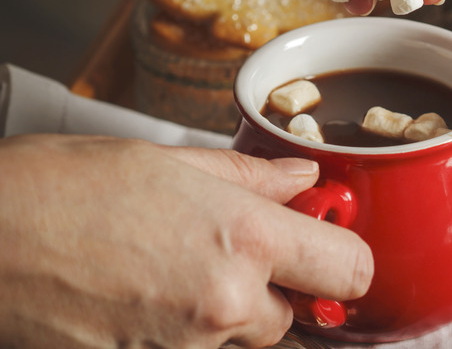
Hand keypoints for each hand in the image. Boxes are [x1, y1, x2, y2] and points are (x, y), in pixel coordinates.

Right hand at [0, 134, 372, 347]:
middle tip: (226, 251)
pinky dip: (182, 330)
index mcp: (244, 238)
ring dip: (224, 312)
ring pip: (241, 338)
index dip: (346, 257)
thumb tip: (300, 181)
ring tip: (168, 267)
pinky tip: (143, 294)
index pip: (350, 269)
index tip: (327, 243)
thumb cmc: (58, 190)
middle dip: (271, 288)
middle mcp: (225, 302)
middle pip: (291, 315)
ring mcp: (186, 346)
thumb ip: (251, 176)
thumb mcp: (167, 163)